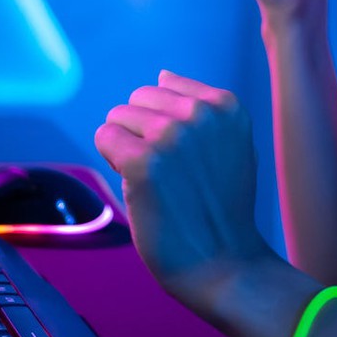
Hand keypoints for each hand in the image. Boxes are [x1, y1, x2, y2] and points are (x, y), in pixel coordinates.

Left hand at [94, 70, 277, 323]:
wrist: (224, 263)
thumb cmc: (221, 208)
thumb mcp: (232, 144)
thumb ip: (201, 107)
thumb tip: (162, 74)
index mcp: (225, 105)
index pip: (166, 86)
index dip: (165, 123)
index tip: (185, 159)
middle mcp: (200, 113)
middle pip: (138, 98)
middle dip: (142, 130)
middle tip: (165, 172)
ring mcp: (171, 136)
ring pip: (117, 116)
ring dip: (126, 146)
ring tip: (154, 180)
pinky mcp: (142, 162)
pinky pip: (105, 137)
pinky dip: (112, 161)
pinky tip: (136, 186)